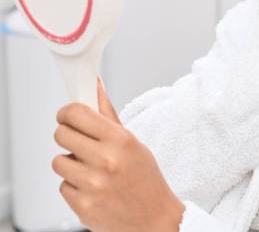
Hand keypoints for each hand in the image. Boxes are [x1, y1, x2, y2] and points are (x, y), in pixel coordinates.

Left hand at [52, 76, 185, 231]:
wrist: (154, 220)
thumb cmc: (145, 178)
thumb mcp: (132, 142)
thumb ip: (108, 115)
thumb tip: (95, 86)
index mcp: (119, 139)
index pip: (77, 113)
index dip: (67, 112)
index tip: (67, 115)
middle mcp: (105, 160)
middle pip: (61, 134)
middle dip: (67, 135)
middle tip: (79, 141)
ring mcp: (92, 185)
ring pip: (58, 161)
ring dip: (70, 163)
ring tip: (89, 168)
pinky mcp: (82, 207)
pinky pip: (62, 186)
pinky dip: (73, 186)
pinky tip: (91, 187)